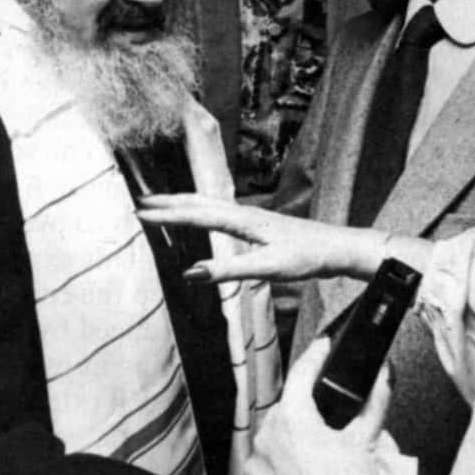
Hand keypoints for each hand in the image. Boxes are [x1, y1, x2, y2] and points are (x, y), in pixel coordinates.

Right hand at [136, 194, 387, 282]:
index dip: (165, 215)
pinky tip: (199, 217)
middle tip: (137, 202)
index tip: (138, 213)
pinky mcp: (256, 223)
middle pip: (197, 202)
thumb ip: (228, 270)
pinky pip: (217, 212)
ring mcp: (249, 215)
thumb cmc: (306, 257)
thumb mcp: (267, 268)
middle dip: (167, 202)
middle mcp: (242, 212)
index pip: (195, 215)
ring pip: (207, 204)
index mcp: (241, 220)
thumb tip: (190, 273)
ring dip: (181, 203)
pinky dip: (198, 210)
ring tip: (158, 204)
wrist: (337, 247)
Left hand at [246, 339, 392, 474]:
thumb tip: (385, 374)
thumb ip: (374, 401)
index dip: (316, 355)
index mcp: (292, 420)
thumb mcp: (366, 444)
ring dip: (294, 441)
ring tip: (320, 458)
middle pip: (288, 408)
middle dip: (308, 409)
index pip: (301, 372)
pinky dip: (281, 468)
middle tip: (332, 421)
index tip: (325, 346)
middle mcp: (265, 438)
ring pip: (275, 439)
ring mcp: (254, 467)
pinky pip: (265, 467)